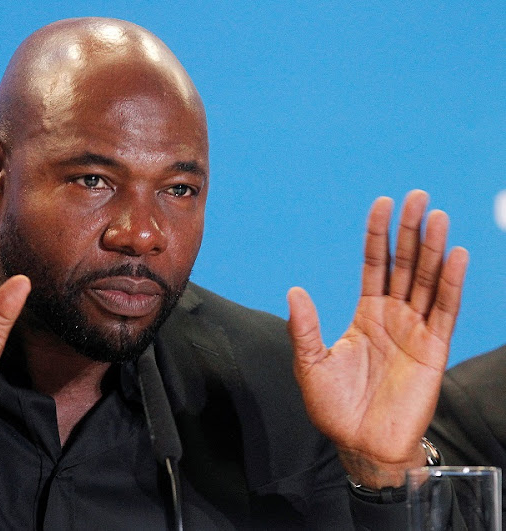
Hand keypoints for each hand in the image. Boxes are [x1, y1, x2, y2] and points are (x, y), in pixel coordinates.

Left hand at [288, 190, 467, 487]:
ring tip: (435, 216)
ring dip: (432, 248)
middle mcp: (393, 315)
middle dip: (408, 230)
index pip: (374, 264)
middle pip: (404, 264)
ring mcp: (415, 330)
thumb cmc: (333, 406)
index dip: (377, 235)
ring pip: (427, 280)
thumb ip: (305, 327)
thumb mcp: (310, 363)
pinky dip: (451, 283)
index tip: (381, 203)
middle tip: (416, 196)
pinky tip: (455, 255)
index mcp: (365, 314)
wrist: (360, 444)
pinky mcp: (434, 349)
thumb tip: (294, 290)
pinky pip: (445, 310)